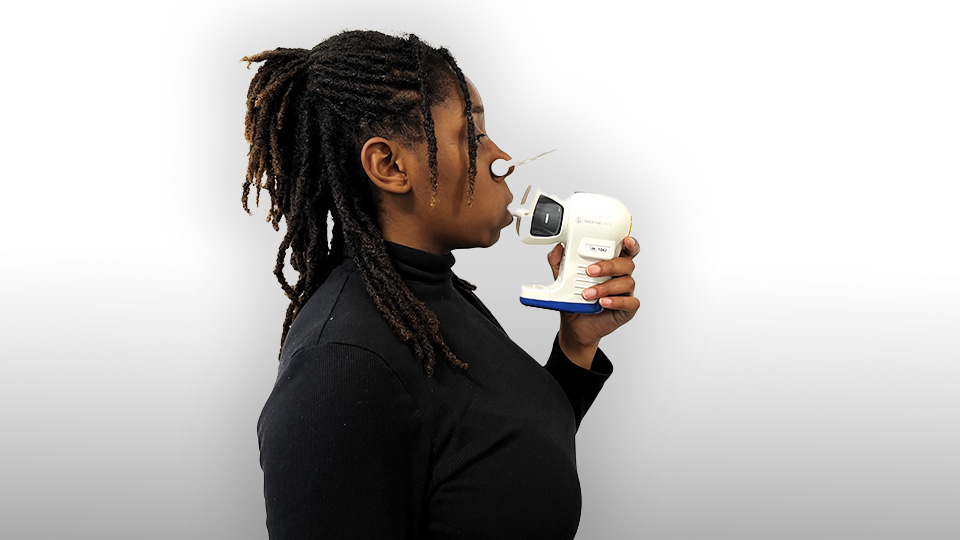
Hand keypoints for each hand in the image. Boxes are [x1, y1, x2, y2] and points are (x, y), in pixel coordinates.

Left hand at [547, 236, 639, 367]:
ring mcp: (625, 292)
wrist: (575, 325)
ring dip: (606, 287)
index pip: (625, 250)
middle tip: (590, 271)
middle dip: (609, 265)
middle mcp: (620, 276)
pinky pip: (630, 302)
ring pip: (627, 282)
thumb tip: (557, 249)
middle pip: (626, 264)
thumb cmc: (575, 299)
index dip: (630, 243)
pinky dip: (616, 301)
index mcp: (610, 264)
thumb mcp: (563, 279)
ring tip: (588, 294)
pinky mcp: (627, 308)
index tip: (625, 240)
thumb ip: (559, 262)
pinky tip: (603, 303)